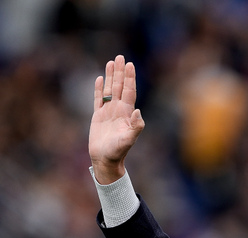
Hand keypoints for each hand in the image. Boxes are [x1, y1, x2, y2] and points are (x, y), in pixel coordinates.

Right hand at [89, 54, 144, 183]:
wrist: (105, 160)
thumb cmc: (118, 152)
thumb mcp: (128, 140)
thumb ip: (135, 127)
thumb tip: (138, 111)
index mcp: (126, 113)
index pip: (129, 91)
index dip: (130, 78)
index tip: (130, 64)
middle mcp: (118, 110)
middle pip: (120, 86)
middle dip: (121, 72)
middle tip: (121, 57)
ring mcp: (108, 112)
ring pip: (110, 90)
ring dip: (111, 76)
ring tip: (111, 62)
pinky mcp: (98, 116)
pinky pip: (99, 99)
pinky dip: (99, 89)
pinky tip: (99, 78)